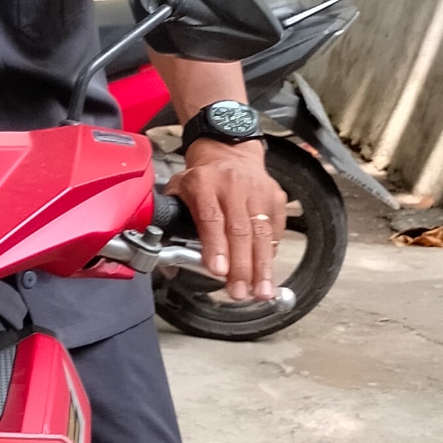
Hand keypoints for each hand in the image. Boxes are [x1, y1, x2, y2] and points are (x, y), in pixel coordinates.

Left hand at [175, 137, 285, 302]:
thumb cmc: (201, 179)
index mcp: (203, 183)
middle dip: (241, 266)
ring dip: (262, 266)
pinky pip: (275, 229)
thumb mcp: (178, 191)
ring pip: (261, 232)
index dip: (215, 246)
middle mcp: (232, 185)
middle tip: (239, 292)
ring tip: (261, 291)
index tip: (218, 271)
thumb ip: (170, 223)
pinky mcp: (275, 196)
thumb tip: (168, 264)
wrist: (230, 150)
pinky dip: (271, 252)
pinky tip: (267, 271)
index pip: (210, 218)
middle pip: (239, 230)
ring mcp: (257, 190)